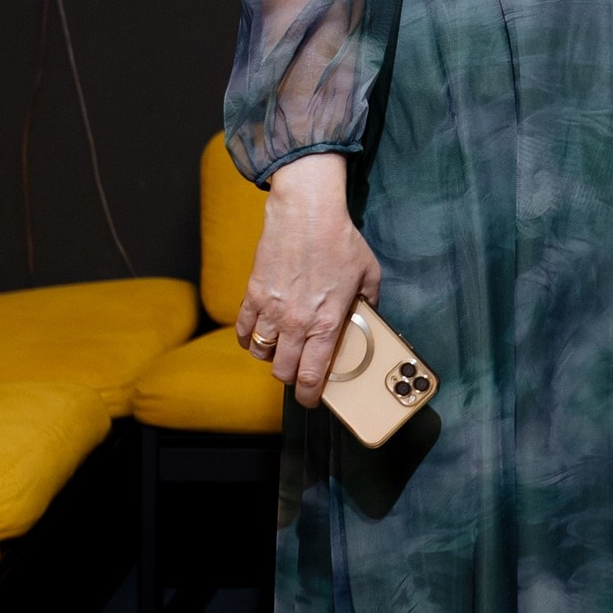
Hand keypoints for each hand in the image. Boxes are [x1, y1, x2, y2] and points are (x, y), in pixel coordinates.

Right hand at [235, 152, 379, 404]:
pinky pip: (244, 330)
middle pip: (283, 370)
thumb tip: (367, 316)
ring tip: (280, 350)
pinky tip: (257, 336)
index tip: (312, 399)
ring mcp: (270, 310)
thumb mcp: (368, 275)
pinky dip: (248, 339)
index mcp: (327, 323)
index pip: (313, 375)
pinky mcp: (252, 294)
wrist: (306, 213)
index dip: (310, 395)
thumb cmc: (340, 240)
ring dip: (270, 357)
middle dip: (290, 377)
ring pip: (261, 353)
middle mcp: (296, 323)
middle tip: (298, 371)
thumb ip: (367, 303)